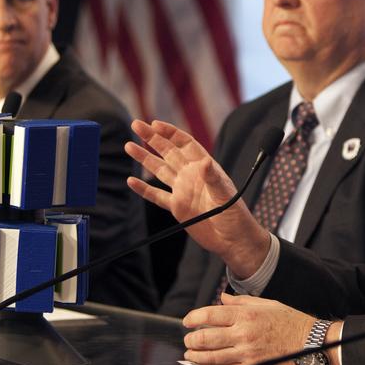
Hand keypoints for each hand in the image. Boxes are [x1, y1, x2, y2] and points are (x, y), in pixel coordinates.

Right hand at [125, 119, 270, 278]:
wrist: (232, 239)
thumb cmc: (235, 215)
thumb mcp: (224, 194)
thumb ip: (212, 178)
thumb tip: (205, 162)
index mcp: (203, 167)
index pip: (185, 144)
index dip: (170, 133)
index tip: (154, 124)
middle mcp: (191, 175)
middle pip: (168, 152)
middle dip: (152, 138)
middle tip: (136, 125)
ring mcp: (182, 191)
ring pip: (159, 170)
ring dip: (144, 158)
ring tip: (129, 146)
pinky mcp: (177, 207)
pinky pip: (156, 196)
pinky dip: (144, 189)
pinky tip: (131, 181)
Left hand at [182, 294, 317, 364]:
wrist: (310, 343)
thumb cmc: (291, 322)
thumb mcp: (267, 304)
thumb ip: (241, 302)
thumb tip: (223, 299)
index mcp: (247, 315)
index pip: (210, 315)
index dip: (194, 318)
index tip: (187, 321)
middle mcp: (244, 334)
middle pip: (207, 338)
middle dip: (192, 339)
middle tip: (187, 338)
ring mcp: (247, 354)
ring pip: (212, 357)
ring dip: (196, 355)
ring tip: (190, 353)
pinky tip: (204, 364)